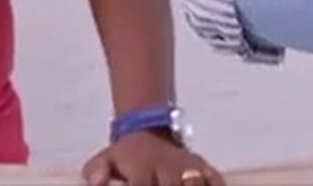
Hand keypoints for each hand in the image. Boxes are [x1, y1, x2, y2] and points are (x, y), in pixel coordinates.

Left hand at [81, 130, 224, 185]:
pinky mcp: (207, 170)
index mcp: (143, 166)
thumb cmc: (124, 157)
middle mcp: (168, 167)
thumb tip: (97, 183)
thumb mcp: (103, 160)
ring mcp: (190, 168)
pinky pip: (216, 182)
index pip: (142, 185)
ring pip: (196, 183)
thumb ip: (96, 172)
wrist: (148, 132)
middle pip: (171, 185)